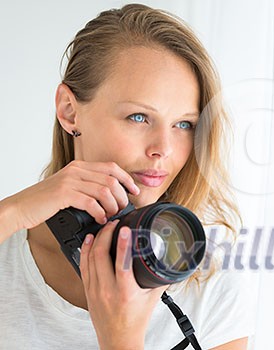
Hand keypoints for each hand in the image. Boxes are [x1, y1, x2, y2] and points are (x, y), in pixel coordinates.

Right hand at [8, 160, 139, 229]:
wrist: (20, 207)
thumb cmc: (46, 202)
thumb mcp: (69, 188)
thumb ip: (87, 186)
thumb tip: (112, 196)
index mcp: (79, 166)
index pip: (111, 167)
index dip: (127, 179)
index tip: (135, 191)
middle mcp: (76, 170)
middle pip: (111, 179)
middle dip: (122, 196)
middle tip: (122, 209)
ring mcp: (70, 180)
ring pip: (104, 190)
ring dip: (113, 206)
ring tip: (111, 216)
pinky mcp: (64, 194)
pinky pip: (91, 202)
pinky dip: (100, 212)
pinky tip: (100, 219)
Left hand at [80, 220, 166, 349]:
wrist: (118, 340)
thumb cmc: (136, 321)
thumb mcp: (153, 298)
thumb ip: (161, 278)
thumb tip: (172, 261)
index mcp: (126, 292)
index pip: (122, 263)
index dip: (123, 243)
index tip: (125, 228)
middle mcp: (107, 290)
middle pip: (101, 255)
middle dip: (106, 234)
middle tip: (114, 223)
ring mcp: (94, 290)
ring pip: (89, 258)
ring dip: (95, 239)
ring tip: (103, 227)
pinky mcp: (87, 291)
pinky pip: (83, 266)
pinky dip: (85, 251)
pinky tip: (88, 241)